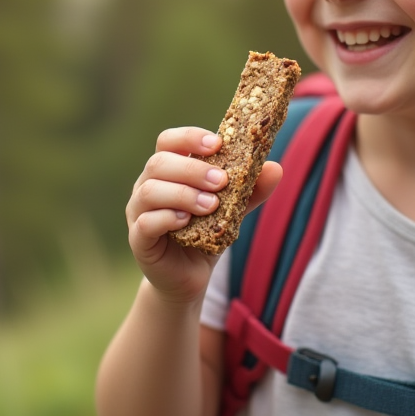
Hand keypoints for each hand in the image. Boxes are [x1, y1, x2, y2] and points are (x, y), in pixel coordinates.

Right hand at [126, 127, 282, 304]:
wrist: (190, 277)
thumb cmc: (207, 234)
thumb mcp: (233, 210)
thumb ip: (251, 190)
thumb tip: (275, 168)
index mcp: (168, 170)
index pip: (169, 141)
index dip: (190, 138)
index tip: (217, 144)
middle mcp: (147, 185)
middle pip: (159, 163)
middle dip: (193, 169)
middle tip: (222, 182)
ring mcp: (138, 211)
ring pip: (150, 190)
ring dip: (183, 194)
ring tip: (211, 205)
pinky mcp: (138, 238)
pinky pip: (145, 222)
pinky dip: (166, 218)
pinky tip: (186, 222)